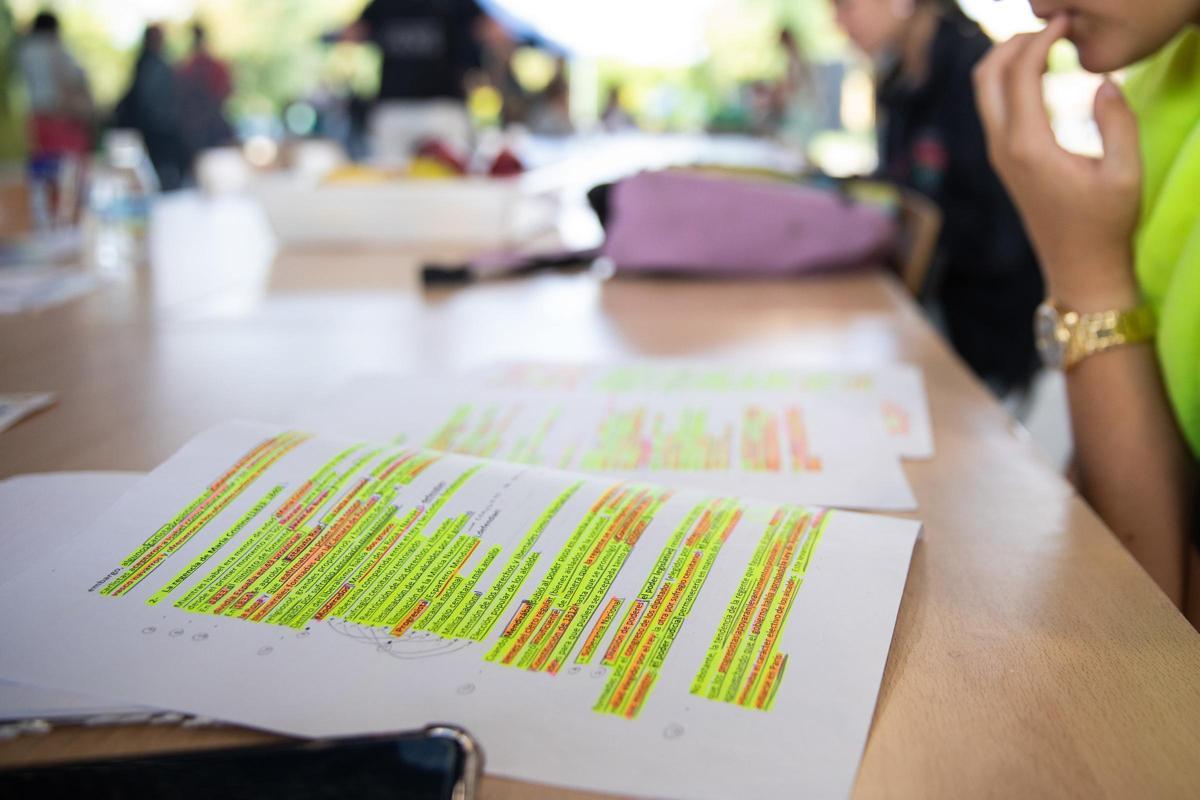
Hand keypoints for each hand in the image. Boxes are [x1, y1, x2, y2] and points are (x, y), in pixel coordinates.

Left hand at [973, 14, 1141, 309]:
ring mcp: (999, 155)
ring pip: (984, 93)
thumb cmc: (1106, 224)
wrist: (1079, 268)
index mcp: (1029, 146)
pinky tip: (1039, 74)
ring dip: (1006, 61)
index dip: (1040, 39)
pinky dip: (1008, 82)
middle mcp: (1003, 148)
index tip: (1065, 21)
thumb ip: (1117, 122)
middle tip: (1049, 27)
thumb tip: (1103, 82)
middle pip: (985, 77)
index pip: (1019, 74)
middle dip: (1011, 43)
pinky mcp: (1003, 162)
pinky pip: (994, 109)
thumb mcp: (1125, 172)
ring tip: (1046, 42)